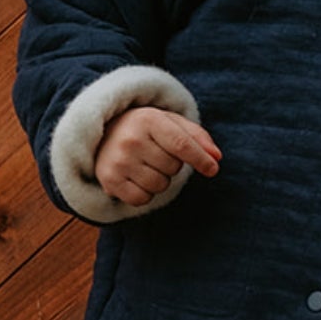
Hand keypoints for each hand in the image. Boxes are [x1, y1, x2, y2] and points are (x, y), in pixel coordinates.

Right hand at [95, 106, 221, 205]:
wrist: (103, 134)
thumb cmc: (146, 130)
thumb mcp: (172, 123)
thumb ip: (198, 137)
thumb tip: (216, 158)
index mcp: (148, 120)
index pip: (182, 145)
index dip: (201, 159)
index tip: (213, 169)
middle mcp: (131, 139)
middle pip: (173, 167)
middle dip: (172, 165)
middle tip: (156, 153)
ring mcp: (118, 161)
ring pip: (160, 185)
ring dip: (159, 180)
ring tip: (144, 164)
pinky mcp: (109, 180)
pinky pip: (142, 199)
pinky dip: (145, 194)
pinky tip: (135, 178)